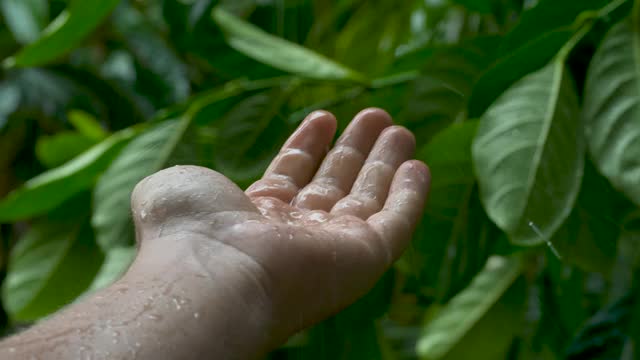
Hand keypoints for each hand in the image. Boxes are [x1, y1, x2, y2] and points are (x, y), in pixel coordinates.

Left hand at [130, 108, 429, 347]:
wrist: (211, 273)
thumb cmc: (188, 229)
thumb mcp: (176, 188)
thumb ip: (191, 181)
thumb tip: (197, 183)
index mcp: (255, 218)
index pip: (290, 176)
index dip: (307, 145)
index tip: (324, 116)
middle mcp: (295, 234)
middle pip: (335, 184)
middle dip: (354, 149)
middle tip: (375, 115)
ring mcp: (331, 248)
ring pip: (368, 199)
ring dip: (385, 162)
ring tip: (399, 127)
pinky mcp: (364, 258)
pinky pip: (396, 223)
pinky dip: (410, 196)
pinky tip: (418, 166)